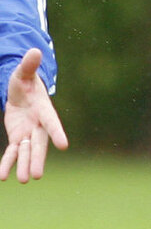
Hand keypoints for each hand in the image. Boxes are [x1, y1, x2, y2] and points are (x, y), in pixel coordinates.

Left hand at [1, 48, 67, 182]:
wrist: (21, 92)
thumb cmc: (24, 80)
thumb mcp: (24, 72)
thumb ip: (29, 65)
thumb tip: (35, 51)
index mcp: (43, 109)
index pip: (51, 122)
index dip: (57, 133)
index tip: (64, 146)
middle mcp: (38, 124)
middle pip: (39, 144)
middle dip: (37, 159)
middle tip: (36, 175)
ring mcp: (28, 133)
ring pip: (28, 152)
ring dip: (25, 165)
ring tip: (25, 180)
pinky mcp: (18, 137)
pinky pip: (13, 152)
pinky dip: (8, 164)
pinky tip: (3, 177)